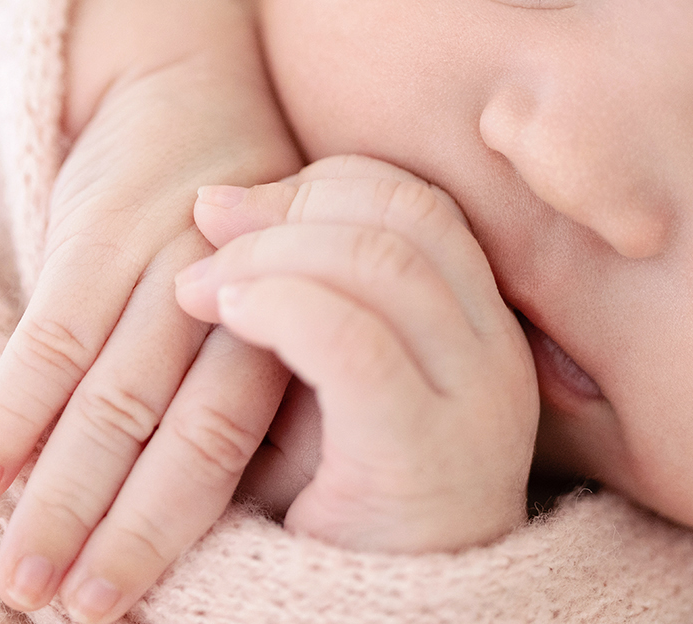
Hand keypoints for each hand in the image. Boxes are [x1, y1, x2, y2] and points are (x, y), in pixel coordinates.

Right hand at [0, 0, 301, 616]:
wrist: (190, 77)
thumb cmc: (233, 217)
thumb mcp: (277, 283)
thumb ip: (265, 377)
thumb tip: (253, 503)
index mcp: (286, 313)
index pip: (235, 440)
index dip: (184, 525)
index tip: (142, 603)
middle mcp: (229, 291)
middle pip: (176, 431)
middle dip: (121, 531)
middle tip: (76, 616)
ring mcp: (161, 258)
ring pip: (108, 394)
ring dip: (59, 491)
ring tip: (19, 575)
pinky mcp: (94, 230)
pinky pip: (50, 328)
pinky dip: (15, 403)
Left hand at [177, 155, 538, 553]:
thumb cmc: (322, 511)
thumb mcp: (313, 388)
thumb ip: (296, 298)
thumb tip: (217, 202)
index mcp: (479, 332)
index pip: (416, 201)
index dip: (318, 183)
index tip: (232, 209)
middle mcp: (494, 358)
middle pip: (405, 212)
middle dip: (291, 204)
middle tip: (205, 235)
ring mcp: (474, 407)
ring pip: (382, 260)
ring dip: (270, 252)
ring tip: (198, 286)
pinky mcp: (424, 461)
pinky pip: (355, 342)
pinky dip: (278, 306)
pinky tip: (227, 315)